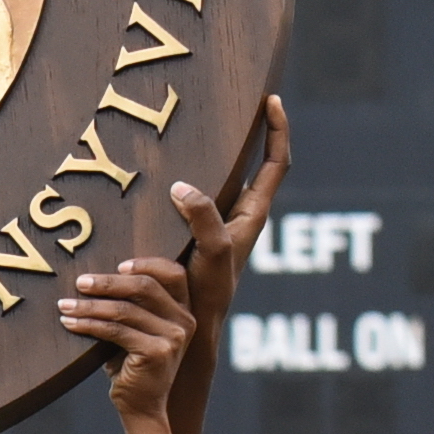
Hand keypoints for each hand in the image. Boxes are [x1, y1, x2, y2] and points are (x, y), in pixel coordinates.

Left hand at [58, 252, 193, 422]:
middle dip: (108, 282)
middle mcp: (184, 320)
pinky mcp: (157, 352)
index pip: (173, 273)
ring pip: (125, 309)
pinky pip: (115, 331)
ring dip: (90, 305)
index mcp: (183, 309)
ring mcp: (173, 336)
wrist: (141, 407)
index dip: (146, 263)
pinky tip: (70, 324)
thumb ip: (130, 304)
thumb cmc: (133, 365)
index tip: (117, 264)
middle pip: (145, 286)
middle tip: (80, 282)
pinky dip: (89, 325)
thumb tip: (93, 278)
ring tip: (64, 305)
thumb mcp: (135, 329)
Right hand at [176, 96, 291, 334]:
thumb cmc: (208, 295)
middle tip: (232, 106)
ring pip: (220, 182)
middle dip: (247, 134)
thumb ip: (204, 217)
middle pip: (252, 165)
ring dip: (211, 158)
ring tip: (192, 132)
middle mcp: (238, 216)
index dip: (278, 130)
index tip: (271, 101)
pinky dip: (181, 185)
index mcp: (253, 214)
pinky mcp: (192, 237)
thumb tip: (183, 187)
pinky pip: (190, 201)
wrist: (190, 333)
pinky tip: (156, 178)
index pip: (276, 163)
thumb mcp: (212, 253)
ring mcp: (216, 226)